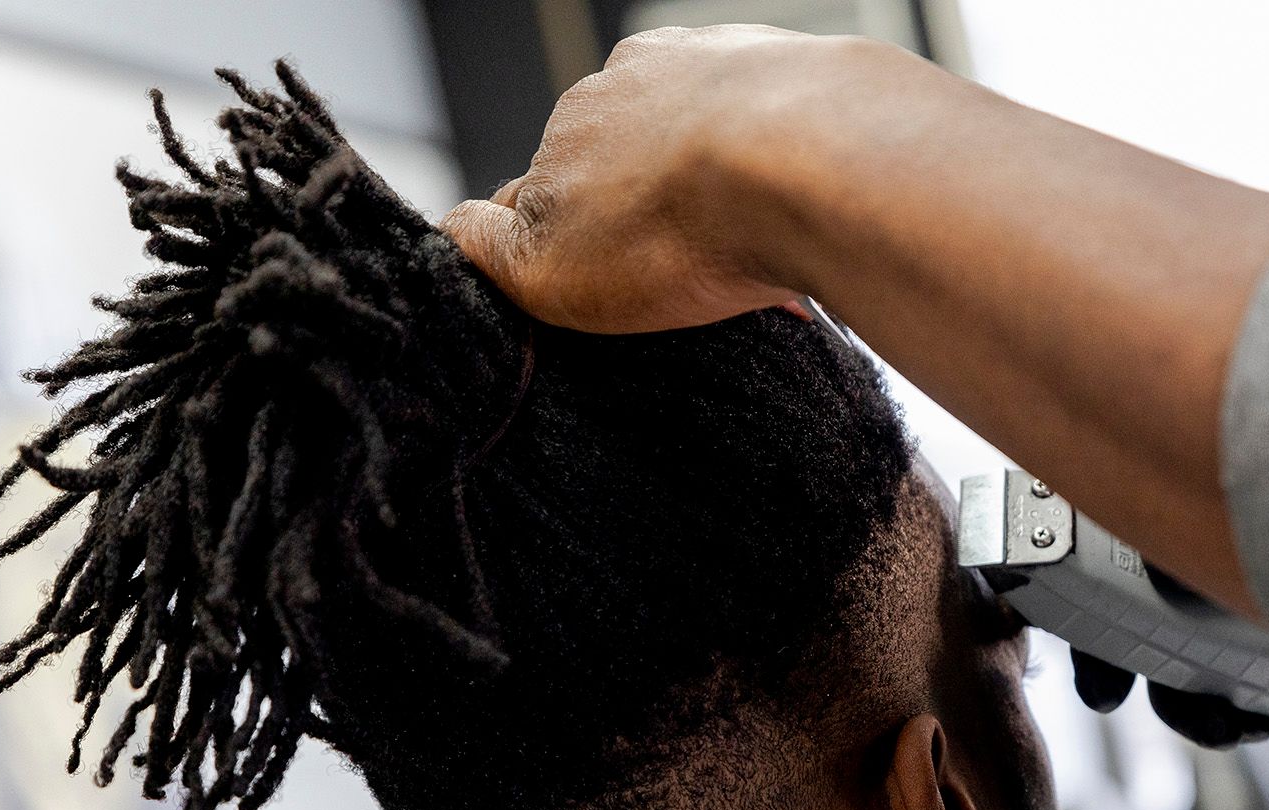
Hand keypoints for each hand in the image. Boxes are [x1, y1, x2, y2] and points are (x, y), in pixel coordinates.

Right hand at [444, 25, 850, 332]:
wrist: (812, 162)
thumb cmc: (683, 223)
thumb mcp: (546, 267)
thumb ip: (487, 248)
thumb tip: (457, 230)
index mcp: (572, 123)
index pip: (548, 181)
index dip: (568, 239)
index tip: (604, 286)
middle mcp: (636, 80)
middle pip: (628, 157)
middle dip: (648, 211)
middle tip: (683, 279)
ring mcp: (718, 65)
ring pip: (703, 137)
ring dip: (717, 189)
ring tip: (750, 253)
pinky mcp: (796, 71)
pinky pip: (776, 129)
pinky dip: (779, 172)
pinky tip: (798, 219)